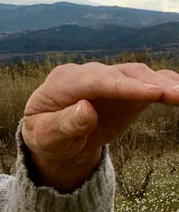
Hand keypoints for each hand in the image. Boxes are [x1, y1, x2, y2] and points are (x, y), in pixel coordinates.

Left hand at [22, 61, 178, 191]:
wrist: (55, 137)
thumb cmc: (46, 135)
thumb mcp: (46, 136)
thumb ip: (64, 124)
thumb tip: (86, 110)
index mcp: (63, 81)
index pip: (97, 81)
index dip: (126, 87)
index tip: (153, 93)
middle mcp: (88, 74)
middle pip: (123, 75)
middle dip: (152, 84)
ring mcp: (109, 79)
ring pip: (140, 76)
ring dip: (165, 84)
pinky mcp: (127, 89)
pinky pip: (150, 84)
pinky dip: (168, 86)